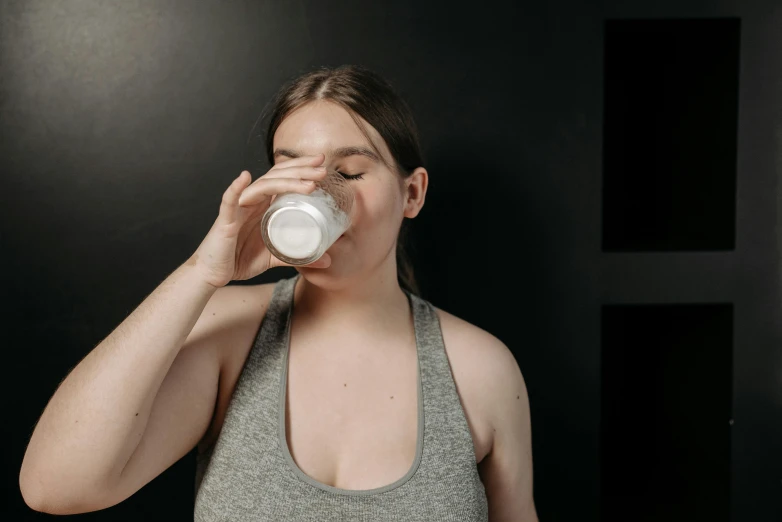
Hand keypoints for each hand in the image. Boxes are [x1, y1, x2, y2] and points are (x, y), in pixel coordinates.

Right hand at [188, 154, 329, 287]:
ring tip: (310, 183)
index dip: (301, 169)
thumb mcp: (275, 257)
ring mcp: (239, 208)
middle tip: (323, 166)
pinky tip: (244, 177)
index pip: (284, 179)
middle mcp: (252, 202)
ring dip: (286, 181)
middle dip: (300, 169)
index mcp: (264, 206)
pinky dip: (235, 188)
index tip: (323, 164)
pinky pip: (229, 201)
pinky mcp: (225, 220)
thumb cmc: (240, 259)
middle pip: (277, 177)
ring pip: (262, 187)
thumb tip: (327, 261)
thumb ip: (298, 256)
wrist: (213, 273)